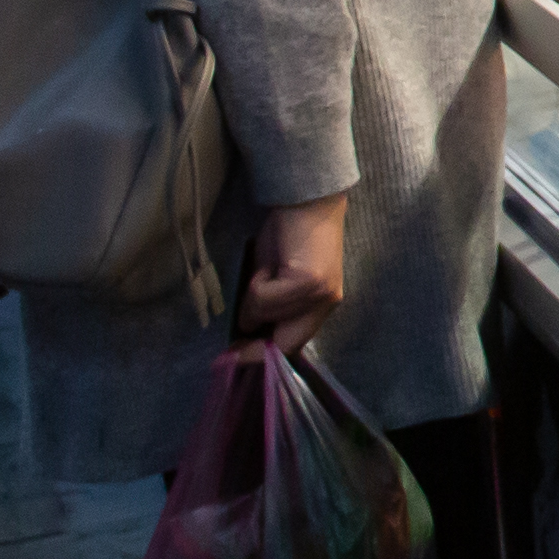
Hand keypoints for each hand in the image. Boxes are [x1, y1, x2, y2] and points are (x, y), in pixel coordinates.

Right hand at [239, 196, 346, 350]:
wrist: (305, 199)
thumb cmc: (289, 235)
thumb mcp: (278, 279)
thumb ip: (269, 308)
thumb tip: (245, 335)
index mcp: (323, 304)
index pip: (293, 345)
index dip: (262, 357)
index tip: (234, 360)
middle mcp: (327, 303)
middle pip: (285, 344)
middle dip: (253, 349)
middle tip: (231, 350)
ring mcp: (320, 294)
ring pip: (265, 316)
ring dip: (252, 300)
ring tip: (263, 272)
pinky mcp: (308, 282)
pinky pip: (263, 298)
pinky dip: (255, 285)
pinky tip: (268, 264)